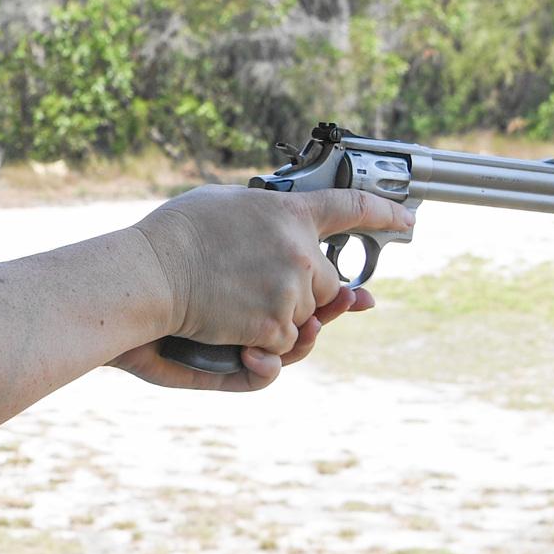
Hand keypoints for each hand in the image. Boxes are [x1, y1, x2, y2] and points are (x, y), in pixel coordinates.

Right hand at [123, 185, 410, 391]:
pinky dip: (262, 346)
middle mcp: (299, 249)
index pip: (349, 206)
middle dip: (304, 295)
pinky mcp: (275, 325)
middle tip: (261, 292)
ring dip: (277, 321)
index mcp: (288, 212)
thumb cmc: (173, 238)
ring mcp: (291, 289)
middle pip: (329, 284)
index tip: (406, 218)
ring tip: (232, 306)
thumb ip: (267, 221)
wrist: (147, 274)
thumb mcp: (226, 207)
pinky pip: (285, 345)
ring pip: (306, 319)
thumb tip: (291, 238)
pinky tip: (230, 328)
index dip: (383, 212)